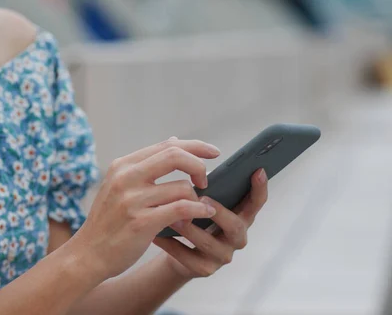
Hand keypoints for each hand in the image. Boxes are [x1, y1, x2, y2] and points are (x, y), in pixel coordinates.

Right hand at [70, 138, 220, 278]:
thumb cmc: (109, 221)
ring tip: (197, 208)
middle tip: (206, 181)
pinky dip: (198, 210)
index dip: (195, 146)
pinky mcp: (141, 222)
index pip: (166, 146)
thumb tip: (175, 140)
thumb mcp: (120, 186)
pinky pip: (181, 209)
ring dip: (196, 198)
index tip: (213, 153)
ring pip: (182, 186)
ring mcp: (132, 200)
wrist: (87, 254)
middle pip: (175, 156)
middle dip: (199, 166)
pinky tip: (204, 214)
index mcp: (122, 166)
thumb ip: (147, 164)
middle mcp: (126, 178)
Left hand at [153, 168, 267, 278]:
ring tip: (172, 217)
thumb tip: (179, 147)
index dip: (259, 188)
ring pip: (208, 242)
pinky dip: (171, 244)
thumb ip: (200, 181)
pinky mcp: (204, 269)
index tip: (257, 170)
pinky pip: (187, 256)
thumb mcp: (201, 201)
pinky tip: (157, 235)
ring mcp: (222, 255)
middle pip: (235, 225)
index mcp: (240, 216)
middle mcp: (236, 237)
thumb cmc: (193, 220)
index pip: (256, 202)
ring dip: (189, 228)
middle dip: (218, 212)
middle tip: (200, 199)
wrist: (178, 253)